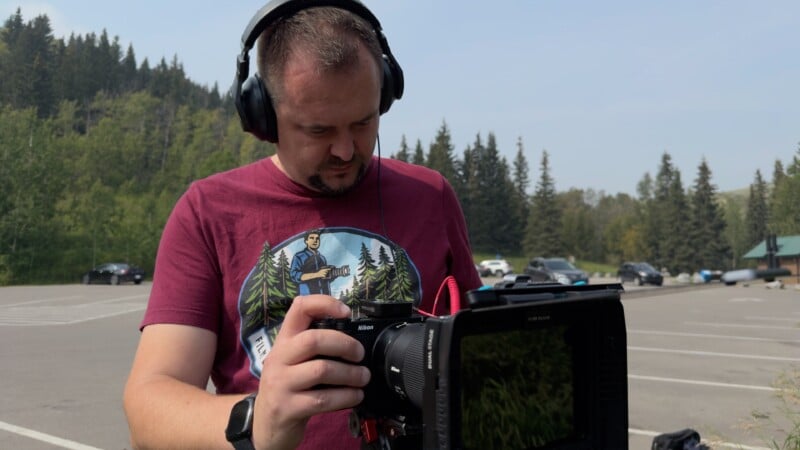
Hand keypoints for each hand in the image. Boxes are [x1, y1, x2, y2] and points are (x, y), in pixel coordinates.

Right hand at [252, 295, 369, 449]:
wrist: (266, 424)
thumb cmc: (289, 386)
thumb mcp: (293, 361)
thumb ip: (314, 347)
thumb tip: (354, 337)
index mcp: (284, 340)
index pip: (299, 308)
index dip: (324, 304)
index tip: (346, 312)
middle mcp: (279, 358)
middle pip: (314, 340)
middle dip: (345, 344)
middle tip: (360, 354)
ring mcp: (281, 383)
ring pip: (321, 370)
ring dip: (350, 374)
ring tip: (363, 377)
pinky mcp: (288, 408)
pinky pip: (323, 399)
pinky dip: (346, 397)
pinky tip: (356, 396)